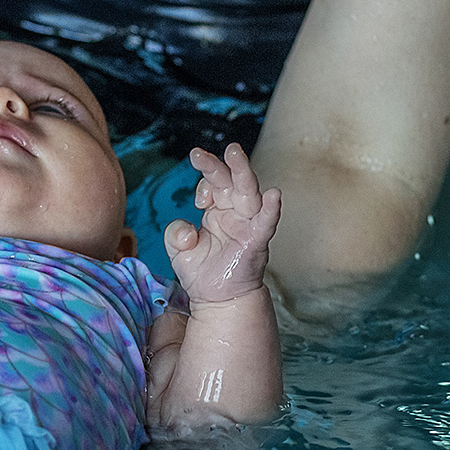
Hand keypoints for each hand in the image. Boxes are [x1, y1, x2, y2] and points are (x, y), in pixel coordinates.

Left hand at [163, 143, 281, 304]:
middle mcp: (234, 212)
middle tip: (209, 150)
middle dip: (221, 163)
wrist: (217, 300)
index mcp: (217, 209)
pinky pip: (266, 223)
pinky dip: (271, 210)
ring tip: (235, 153)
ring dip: (242, 172)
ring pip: (248, 193)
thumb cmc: (203, 272)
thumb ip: (175, 235)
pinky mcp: (256, 241)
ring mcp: (247, 225)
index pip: (213, 182)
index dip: (205, 176)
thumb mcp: (178, 251)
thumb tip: (183, 229)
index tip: (196, 183)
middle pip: (230, 181)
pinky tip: (274, 195)